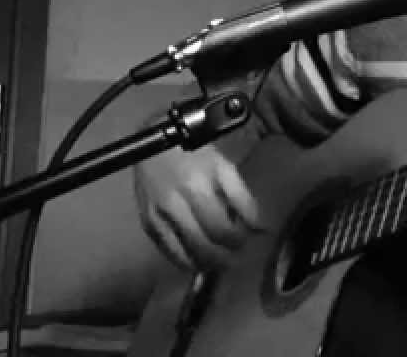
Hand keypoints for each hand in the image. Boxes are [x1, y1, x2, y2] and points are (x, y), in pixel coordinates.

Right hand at [135, 142, 262, 271]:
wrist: (155, 142)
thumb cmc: (194, 152)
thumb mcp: (223, 168)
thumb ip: (242, 199)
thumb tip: (260, 227)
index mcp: (197, 188)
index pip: (221, 229)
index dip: (238, 240)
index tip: (248, 239)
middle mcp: (175, 206)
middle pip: (204, 246)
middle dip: (225, 257)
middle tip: (237, 256)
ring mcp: (158, 216)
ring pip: (184, 254)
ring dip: (207, 264)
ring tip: (221, 262)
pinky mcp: (147, 222)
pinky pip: (168, 251)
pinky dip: (185, 261)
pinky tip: (198, 261)